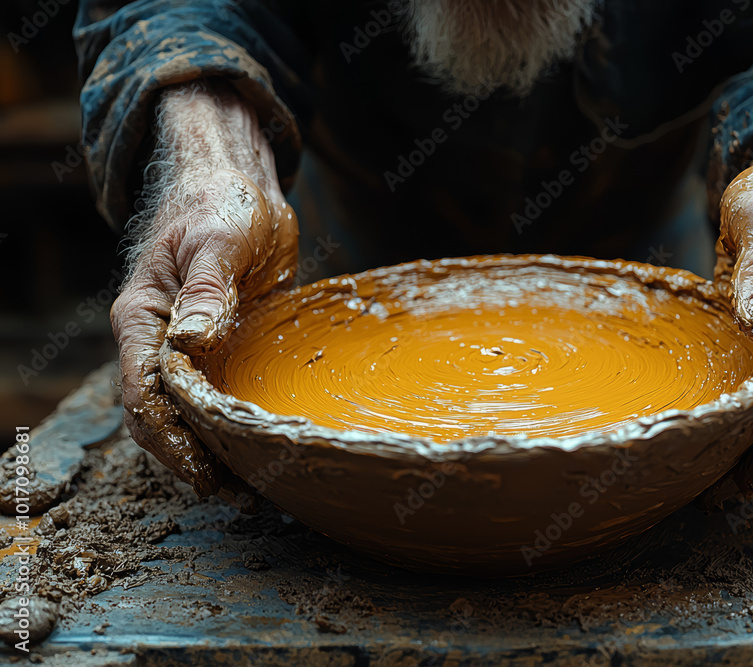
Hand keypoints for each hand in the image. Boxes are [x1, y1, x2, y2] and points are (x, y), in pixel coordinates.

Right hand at [111, 80, 297, 505]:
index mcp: (143, 316)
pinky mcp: (221, 347)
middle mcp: (159, 339)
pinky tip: (261, 448)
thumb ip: (205, 291)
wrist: (237, 183)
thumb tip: (191, 343)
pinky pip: (220, 396)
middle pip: (160, 416)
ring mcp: (189, 348)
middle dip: (191, 459)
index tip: (206, 470)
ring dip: (212, 451)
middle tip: (238, 494)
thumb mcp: (217, 240)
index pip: (144, 391)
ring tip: (252, 488)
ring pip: (188, 414)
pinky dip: (233, 427)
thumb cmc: (220, 202)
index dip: (170, 437)